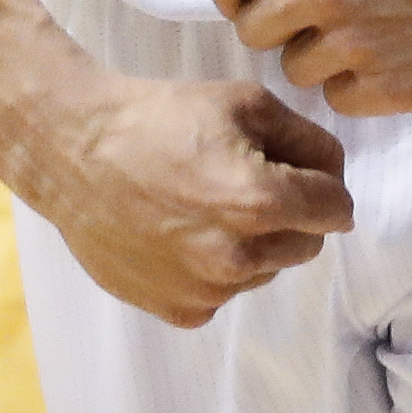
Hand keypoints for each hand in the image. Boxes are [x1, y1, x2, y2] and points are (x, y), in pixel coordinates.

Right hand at [5, 70, 351, 327]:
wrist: (74, 153)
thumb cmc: (159, 118)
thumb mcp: (244, 102)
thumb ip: (307, 139)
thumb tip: (337, 178)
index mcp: (260, 201)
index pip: (337, 208)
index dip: (325, 181)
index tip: (302, 169)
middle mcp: (239, 257)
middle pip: (308, 244)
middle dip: (293, 214)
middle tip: (247, 180)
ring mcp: (208, 291)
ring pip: (267, 270)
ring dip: (254, 242)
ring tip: (204, 203)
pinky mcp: (180, 311)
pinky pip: (225, 292)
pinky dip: (216, 267)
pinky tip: (181, 232)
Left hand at [201, 0, 411, 116]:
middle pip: (253, 30)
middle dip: (275, 23)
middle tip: (309, 16)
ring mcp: (360, 45)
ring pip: (296, 71)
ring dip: (318, 56)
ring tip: (359, 35)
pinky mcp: (395, 88)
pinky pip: (342, 99)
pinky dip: (356, 84)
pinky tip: (387, 58)